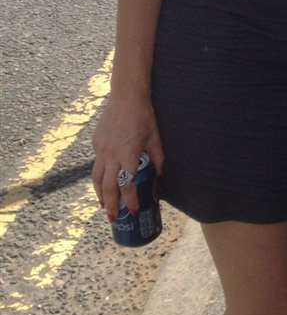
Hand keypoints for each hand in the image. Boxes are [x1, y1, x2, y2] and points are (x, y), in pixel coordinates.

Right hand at [91, 93, 163, 221]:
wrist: (126, 95)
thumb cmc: (144, 115)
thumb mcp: (155, 137)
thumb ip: (157, 158)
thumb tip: (160, 175)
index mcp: (128, 155)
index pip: (127, 185)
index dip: (130, 200)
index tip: (133, 211)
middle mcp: (112, 155)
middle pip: (108, 187)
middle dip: (110, 206)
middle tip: (113, 219)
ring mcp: (101, 149)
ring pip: (97, 178)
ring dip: (99, 195)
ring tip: (102, 206)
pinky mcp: (96, 142)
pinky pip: (96, 164)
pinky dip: (99, 177)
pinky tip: (102, 183)